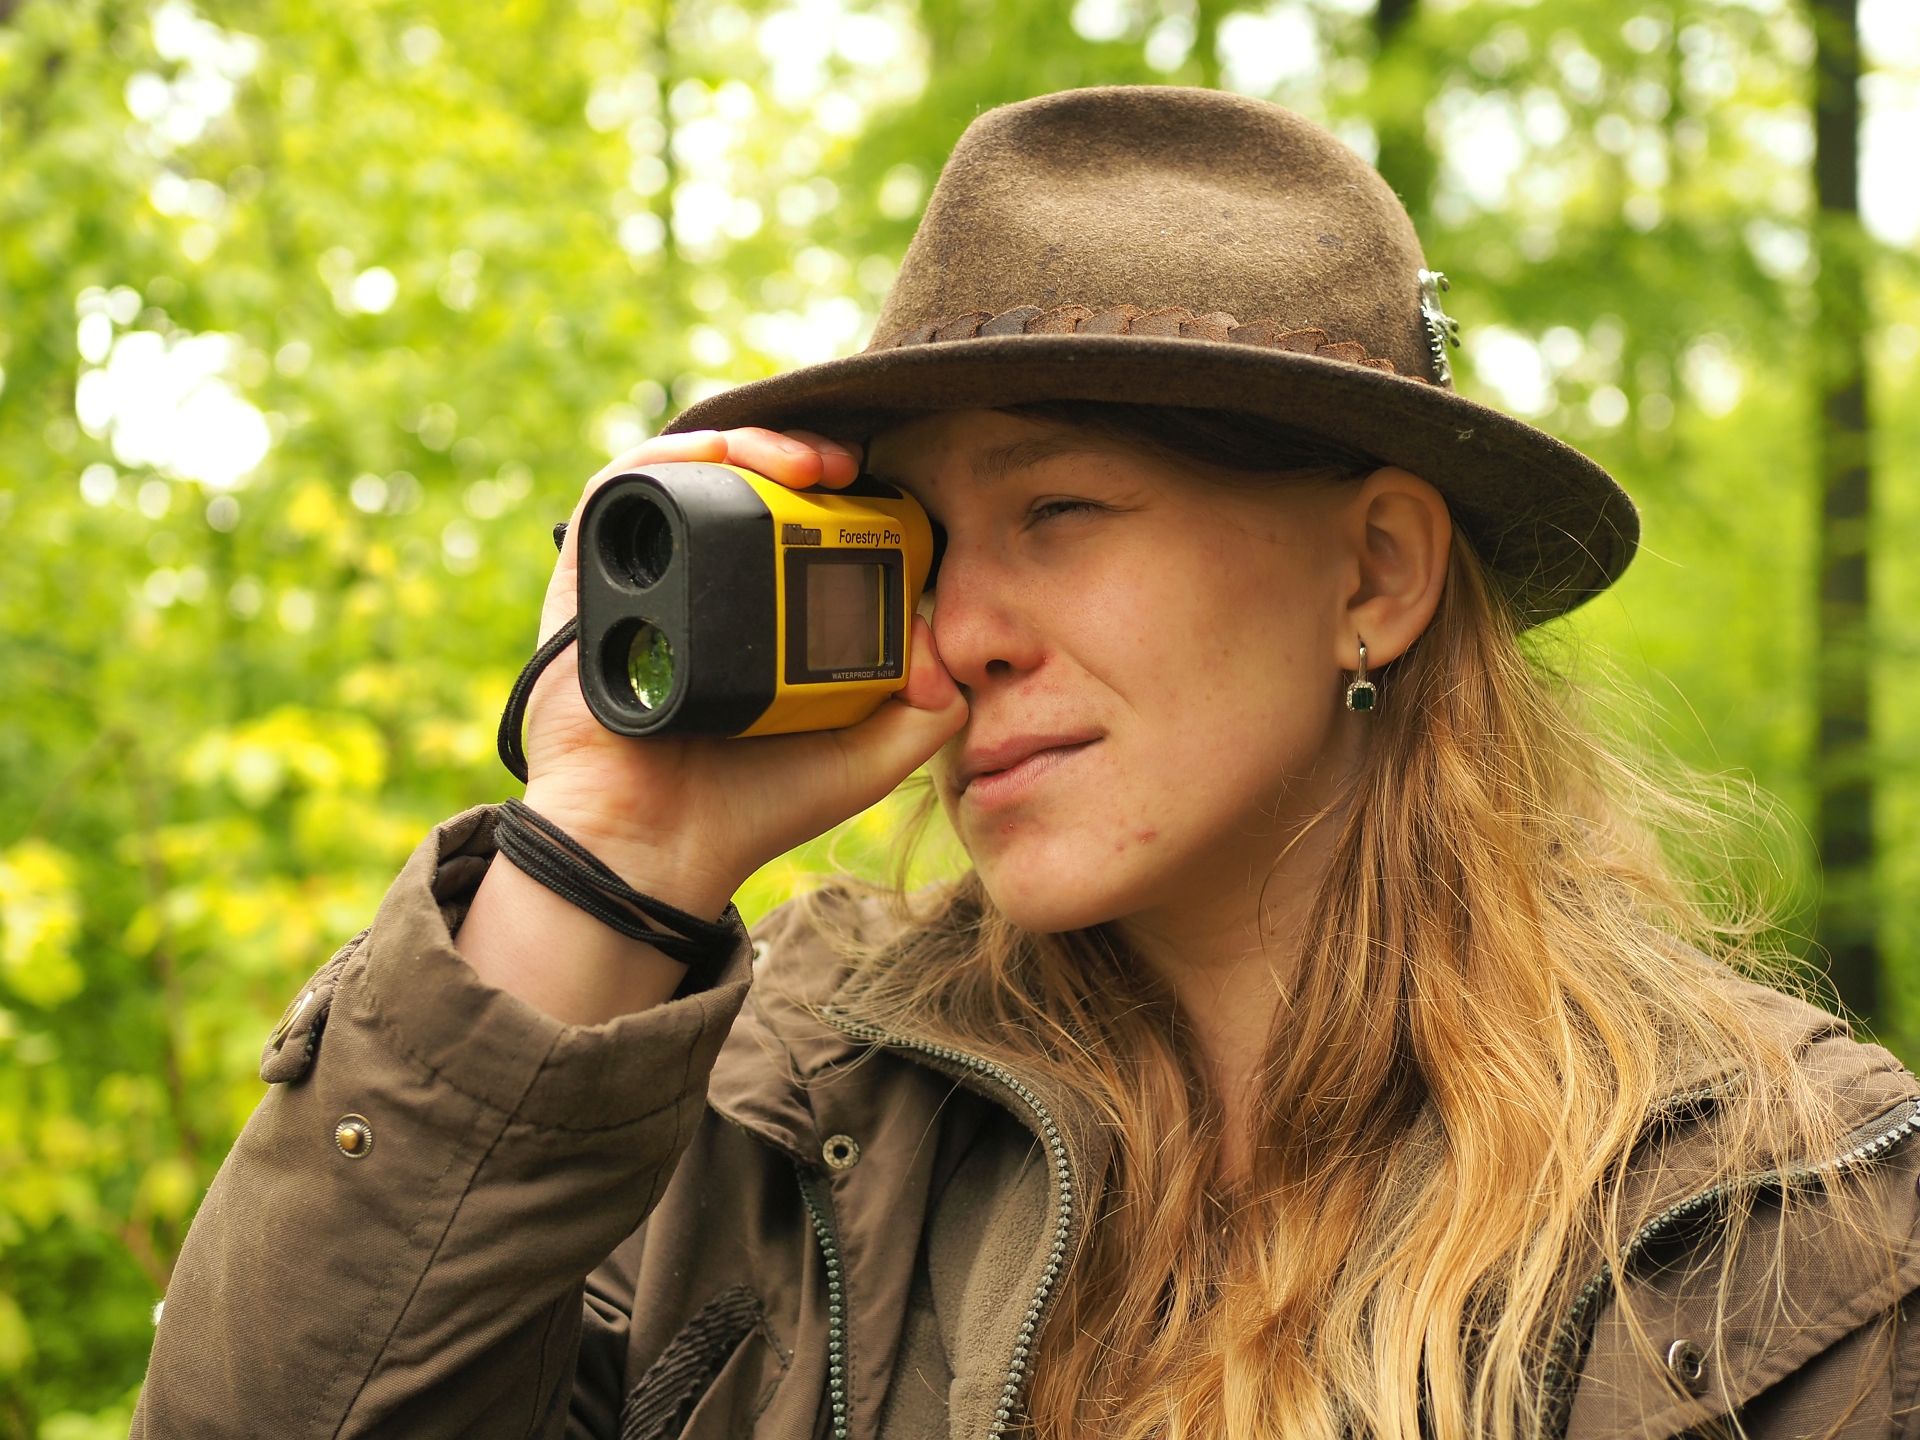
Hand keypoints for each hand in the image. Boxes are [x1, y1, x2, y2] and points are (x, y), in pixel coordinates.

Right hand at [516, 427, 968, 912]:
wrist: (655, 852)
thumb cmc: (753, 808)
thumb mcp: (867, 757)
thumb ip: (927, 707)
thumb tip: (941, 636)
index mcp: (764, 621)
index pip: (801, 526)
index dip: (843, 494)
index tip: (886, 490)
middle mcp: (704, 593)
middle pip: (748, 488)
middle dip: (799, 456)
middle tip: (847, 464)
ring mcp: (647, 583)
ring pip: (689, 476)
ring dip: (747, 446)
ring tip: (802, 462)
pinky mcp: (590, 584)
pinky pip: (619, 492)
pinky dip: (671, 460)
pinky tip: (724, 459)